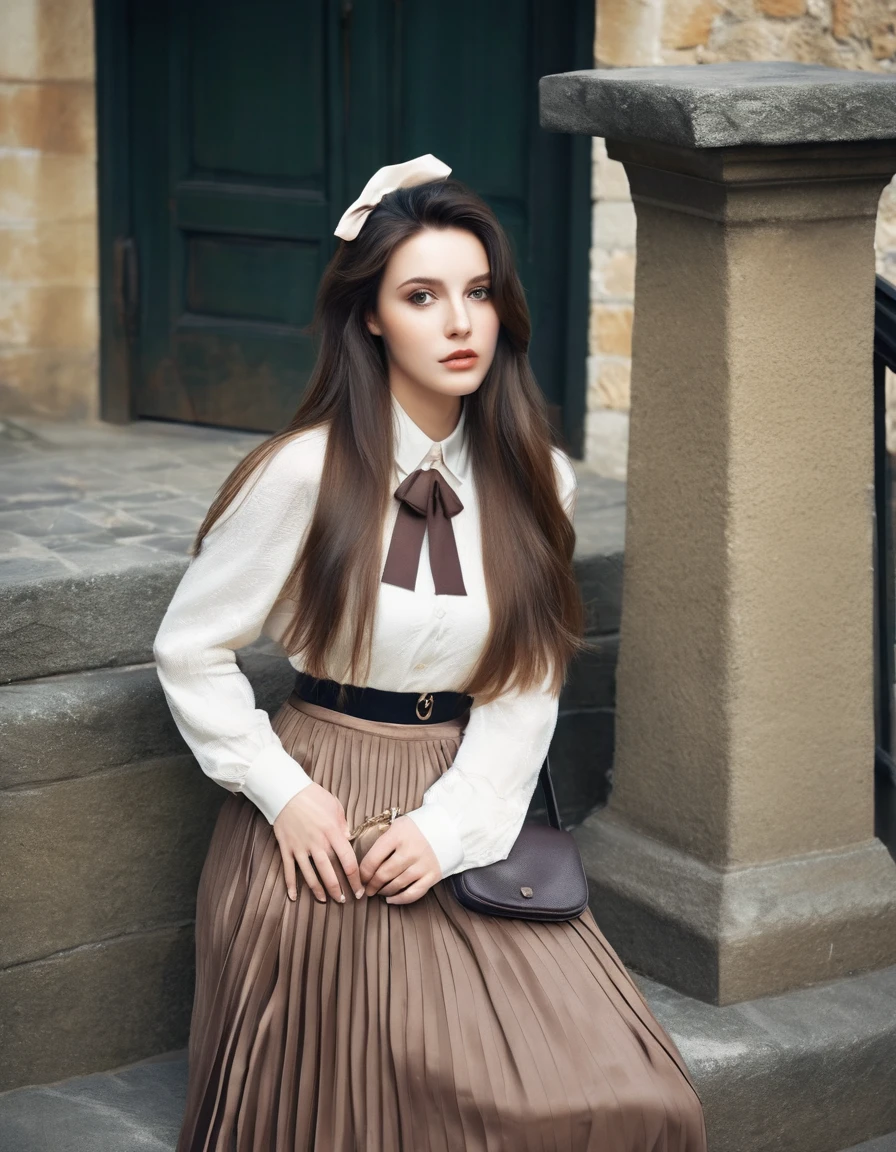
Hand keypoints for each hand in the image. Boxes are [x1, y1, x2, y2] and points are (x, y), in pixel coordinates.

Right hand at [273, 782, 363, 903]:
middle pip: (330, 873)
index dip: (355, 878)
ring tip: (326, 900)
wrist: (286, 790)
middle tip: (344, 900)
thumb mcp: (336, 807)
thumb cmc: (313, 796)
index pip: (348, 861)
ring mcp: (300, 848)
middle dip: (339, 890)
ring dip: (319, 891)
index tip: (360, 889)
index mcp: (333, 833)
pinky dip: (291, 885)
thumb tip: (348, 839)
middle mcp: (317, 844)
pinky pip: (289, 870)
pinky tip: (294, 897)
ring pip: (311, 876)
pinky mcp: (287, 848)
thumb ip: (344, 825)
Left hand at [358, 814, 441, 904]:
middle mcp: (410, 850)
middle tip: (368, 889)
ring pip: (396, 885)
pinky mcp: (433, 875)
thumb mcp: (398, 826)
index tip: (361, 878)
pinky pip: (413, 893)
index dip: (363, 873)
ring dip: (384, 891)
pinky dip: (400, 899)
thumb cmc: (417, 828)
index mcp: (398, 835)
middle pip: (383, 874)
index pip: (373, 859)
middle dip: (372, 885)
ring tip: (379, 891)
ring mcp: (422, 864)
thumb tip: (366, 864)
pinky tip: (391, 899)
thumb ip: (384, 841)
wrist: (448, 827)